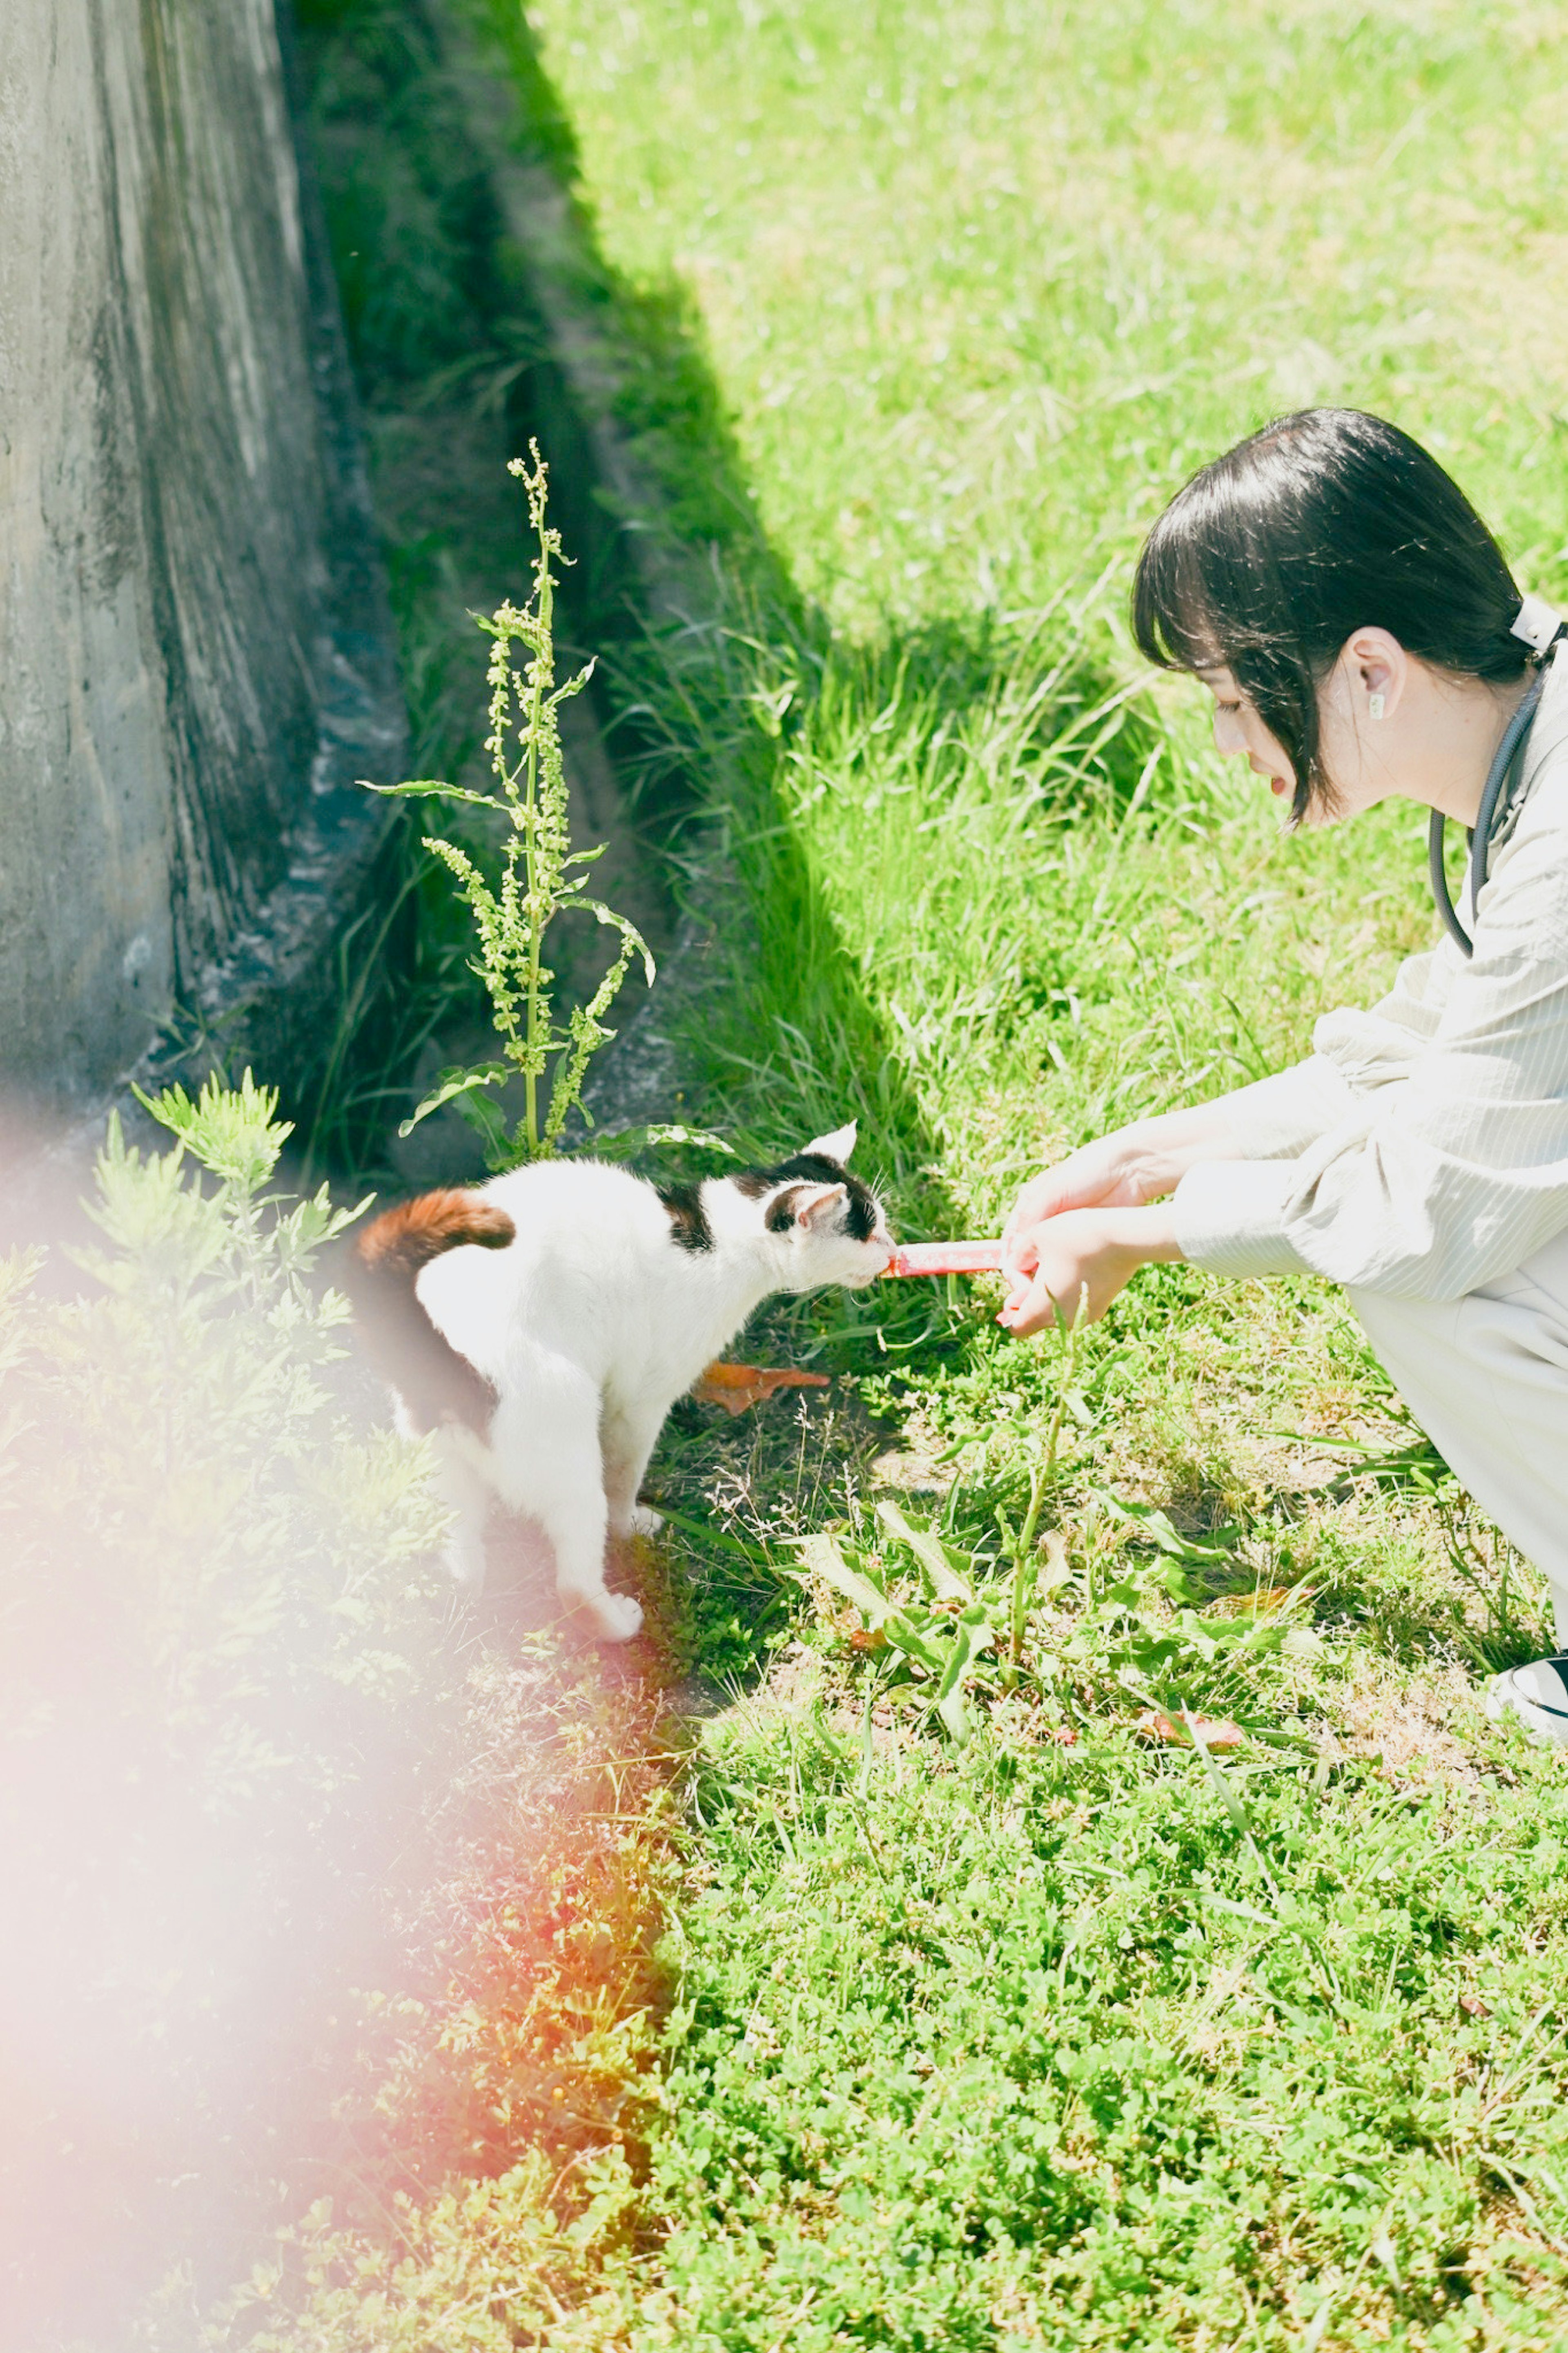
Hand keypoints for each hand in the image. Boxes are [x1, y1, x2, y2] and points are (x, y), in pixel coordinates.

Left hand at [998, 1205, 1180, 1337]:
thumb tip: (1014, 1264)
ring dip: (1050, 1292)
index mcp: (1041, 1309)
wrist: (1126, 1238)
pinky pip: (1075, 1305)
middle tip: (1036, 1264)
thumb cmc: (1076, 1236)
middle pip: (1035, 1319)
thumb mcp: (1036, 1236)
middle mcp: (1062, 1320)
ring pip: (1056, 1311)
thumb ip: (1018, 1255)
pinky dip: (1069, 1291)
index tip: (1022, 1276)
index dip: (1011, 1305)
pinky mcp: (1101, 1306)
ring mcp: (1084, 1315)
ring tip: (1057, 1261)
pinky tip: (1075, 1265)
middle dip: (1029, 1295)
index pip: (1016, 1327)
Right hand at [1000, 1133, 1156, 1288]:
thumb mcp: (1052, 1190)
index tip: (1014, 1275)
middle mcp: (1047, 1220)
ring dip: (1046, 1274)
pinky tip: (1066, 1283)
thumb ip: (1031, 1218)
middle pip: (1030, 1253)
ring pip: (1050, 1260)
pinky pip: (1071, 1261)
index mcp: (1032, 1204)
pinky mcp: (1086, 1241)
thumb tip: (1014, 1251)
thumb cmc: (1087, 1172)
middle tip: (1029, 1289)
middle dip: (1027, 1271)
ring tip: (1047, 1289)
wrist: (1129, 1170)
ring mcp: (1067, 1232)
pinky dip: (1066, 1273)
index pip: (1013, 1238)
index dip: (1011, 1258)